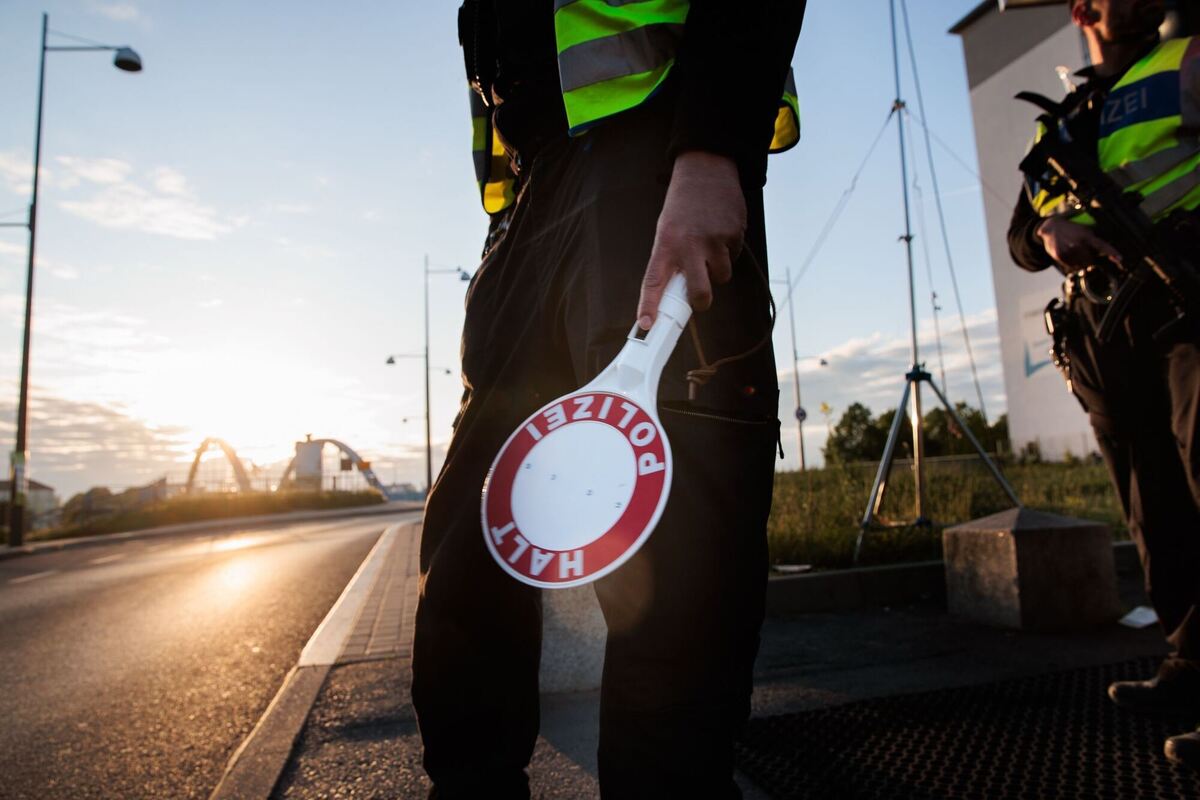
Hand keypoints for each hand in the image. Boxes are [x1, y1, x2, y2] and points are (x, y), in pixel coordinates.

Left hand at [636, 150, 745, 329]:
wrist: (707, 169)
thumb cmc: (683, 205)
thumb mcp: (667, 229)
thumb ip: (671, 260)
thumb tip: (674, 293)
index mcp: (667, 243)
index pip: (654, 280)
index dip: (648, 305)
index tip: (645, 324)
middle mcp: (691, 244)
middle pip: (700, 293)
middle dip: (701, 301)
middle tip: (699, 298)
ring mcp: (715, 240)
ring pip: (721, 276)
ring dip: (716, 270)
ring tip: (709, 248)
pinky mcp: (735, 234)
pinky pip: (733, 257)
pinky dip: (728, 252)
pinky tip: (720, 233)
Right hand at [1036, 216, 1122, 273]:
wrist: (1051, 227)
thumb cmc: (1072, 230)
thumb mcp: (1084, 230)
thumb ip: (1094, 240)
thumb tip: (1104, 253)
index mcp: (1086, 236)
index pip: (1102, 245)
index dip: (1112, 252)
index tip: (1120, 258)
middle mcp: (1077, 244)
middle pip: (1091, 260)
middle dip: (1090, 257)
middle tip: (1083, 250)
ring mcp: (1068, 250)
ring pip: (1081, 265)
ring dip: (1081, 262)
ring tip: (1074, 252)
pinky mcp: (1059, 255)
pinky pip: (1071, 266)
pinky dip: (1072, 263)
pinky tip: (1068, 254)